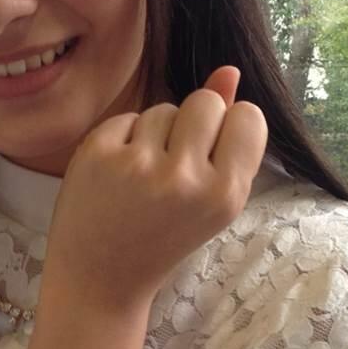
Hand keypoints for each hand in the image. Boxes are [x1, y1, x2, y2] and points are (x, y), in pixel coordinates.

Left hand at [42, 66, 268, 313]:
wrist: (100, 278)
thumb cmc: (162, 237)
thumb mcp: (208, 198)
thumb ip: (225, 136)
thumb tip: (230, 70)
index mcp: (225, 195)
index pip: (249, 117)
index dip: (230, 129)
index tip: (213, 154)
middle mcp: (185, 179)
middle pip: (207, 101)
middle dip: (193, 124)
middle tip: (174, 167)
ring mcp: (139, 165)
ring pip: (164, 108)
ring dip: (156, 133)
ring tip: (144, 177)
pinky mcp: (98, 153)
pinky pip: (127, 117)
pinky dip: (123, 139)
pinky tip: (117, 174)